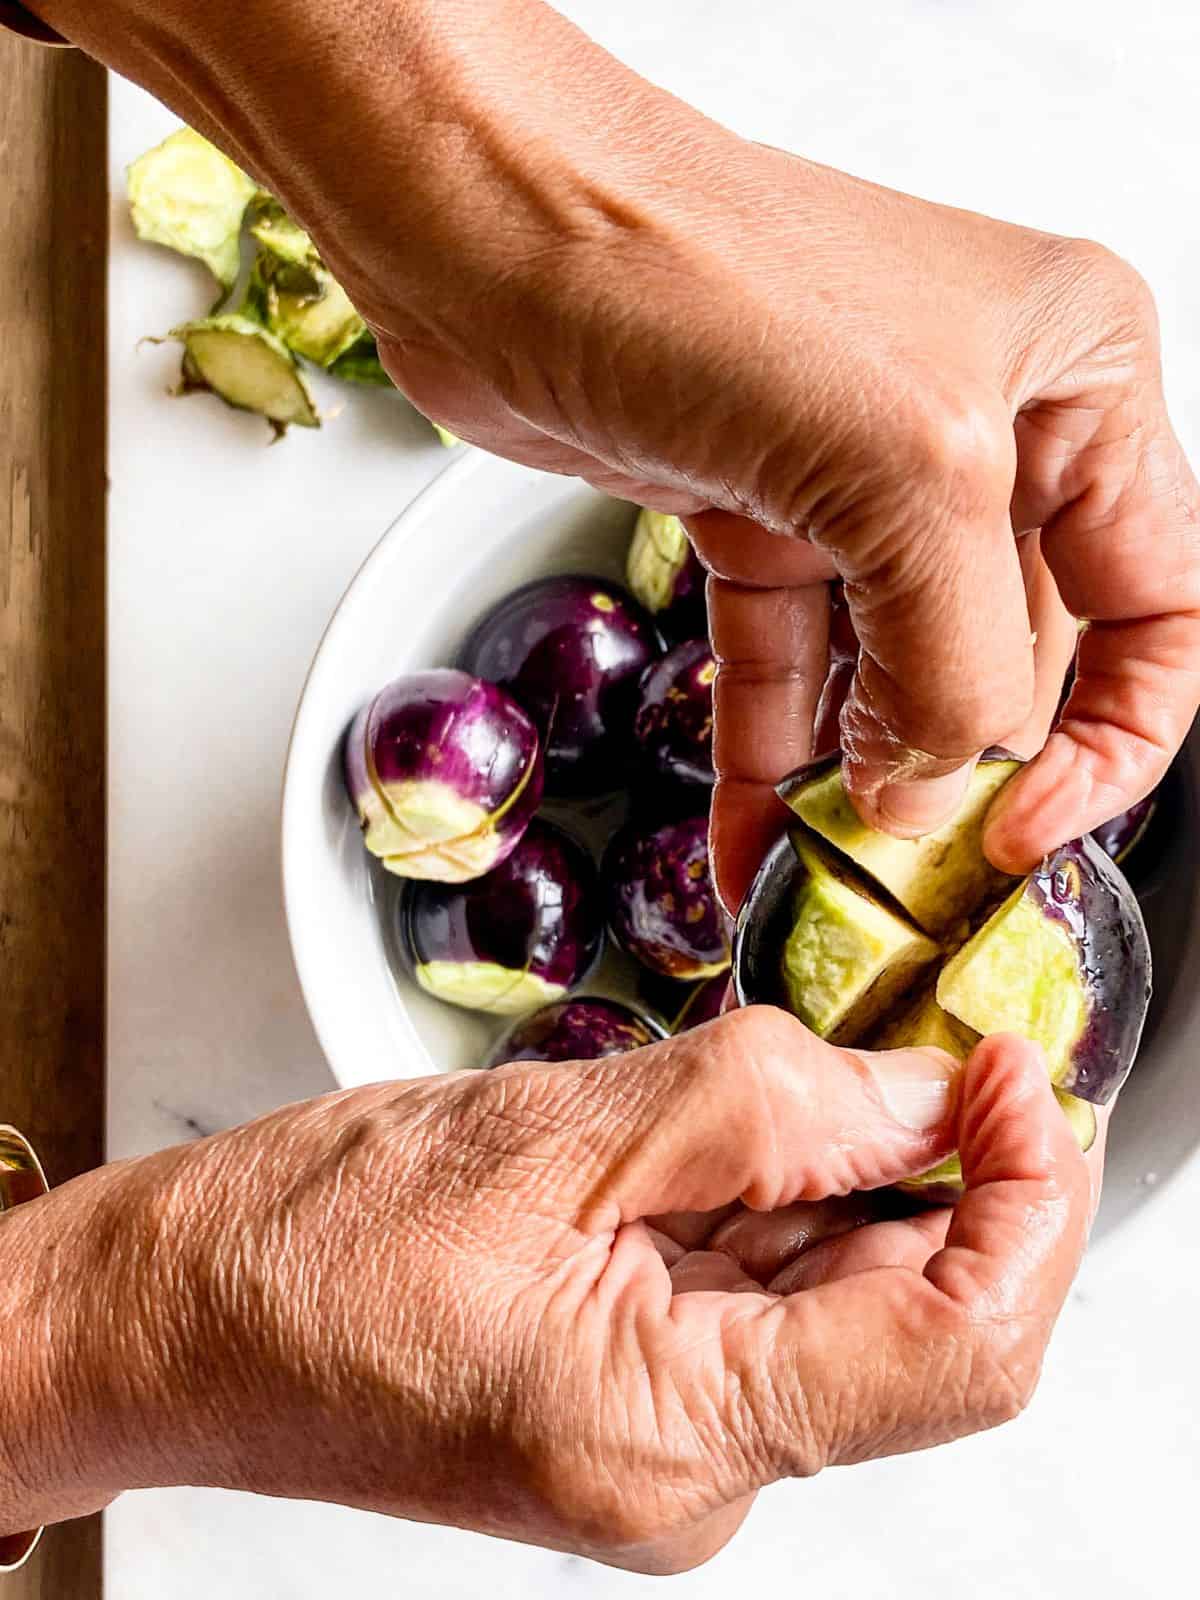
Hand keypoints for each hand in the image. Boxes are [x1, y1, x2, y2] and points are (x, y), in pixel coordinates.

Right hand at [0, 1014, 1089, 1571]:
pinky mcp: (639, 1406)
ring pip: (849, 1311)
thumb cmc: (301, 1241)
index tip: (1018, 1072)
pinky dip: (791, 1209)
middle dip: (958, 1177)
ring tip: (806, 1077)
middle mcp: (691, 1478)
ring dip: (867, 1183)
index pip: (963, 1346)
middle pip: (920, 1329)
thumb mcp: (553, 1131)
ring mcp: (667, 1452)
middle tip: (944, 1043)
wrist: (173, 1320)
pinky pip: (769, 1308)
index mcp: (672, 1435)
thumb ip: (766, 1109)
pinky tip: (737, 1135)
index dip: (1028, 1198)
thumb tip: (927, 1097)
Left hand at [40, 0, 1199, 911]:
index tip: (1022, 828)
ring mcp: (855, 477)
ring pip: (887, 673)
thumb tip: (937, 789)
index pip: (1156, 608)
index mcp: (1076, 382)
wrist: (492, 227)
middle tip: (899, 881)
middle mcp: (980, 430)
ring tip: (816, 884)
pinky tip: (752, 840)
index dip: (1112, 740)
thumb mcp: (905, 471)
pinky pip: (784, 665)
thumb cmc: (698, 271)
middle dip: (955, 771)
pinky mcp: (752, 509)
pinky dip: (769, 756)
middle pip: (1011, 654)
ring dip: (853, 786)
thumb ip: (956, 655)